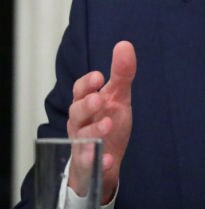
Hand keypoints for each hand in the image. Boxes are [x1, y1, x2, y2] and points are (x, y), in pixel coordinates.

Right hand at [66, 41, 136, 203]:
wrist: (104, 159)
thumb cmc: (108, 121)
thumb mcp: (118, 97)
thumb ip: (122, 74)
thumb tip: (124, 44)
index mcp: (86, 103)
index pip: (80, 90)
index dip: (87, 83)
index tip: (99, 76)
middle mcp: (80, 123)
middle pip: (77, 112)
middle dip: (86, 105)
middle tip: (99, 100)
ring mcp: (83, 144)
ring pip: (82, 137)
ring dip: (94, 131)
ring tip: (108, 125)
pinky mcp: (89, 164)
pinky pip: (91, 163)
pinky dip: (99, 161)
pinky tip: (108, 159)